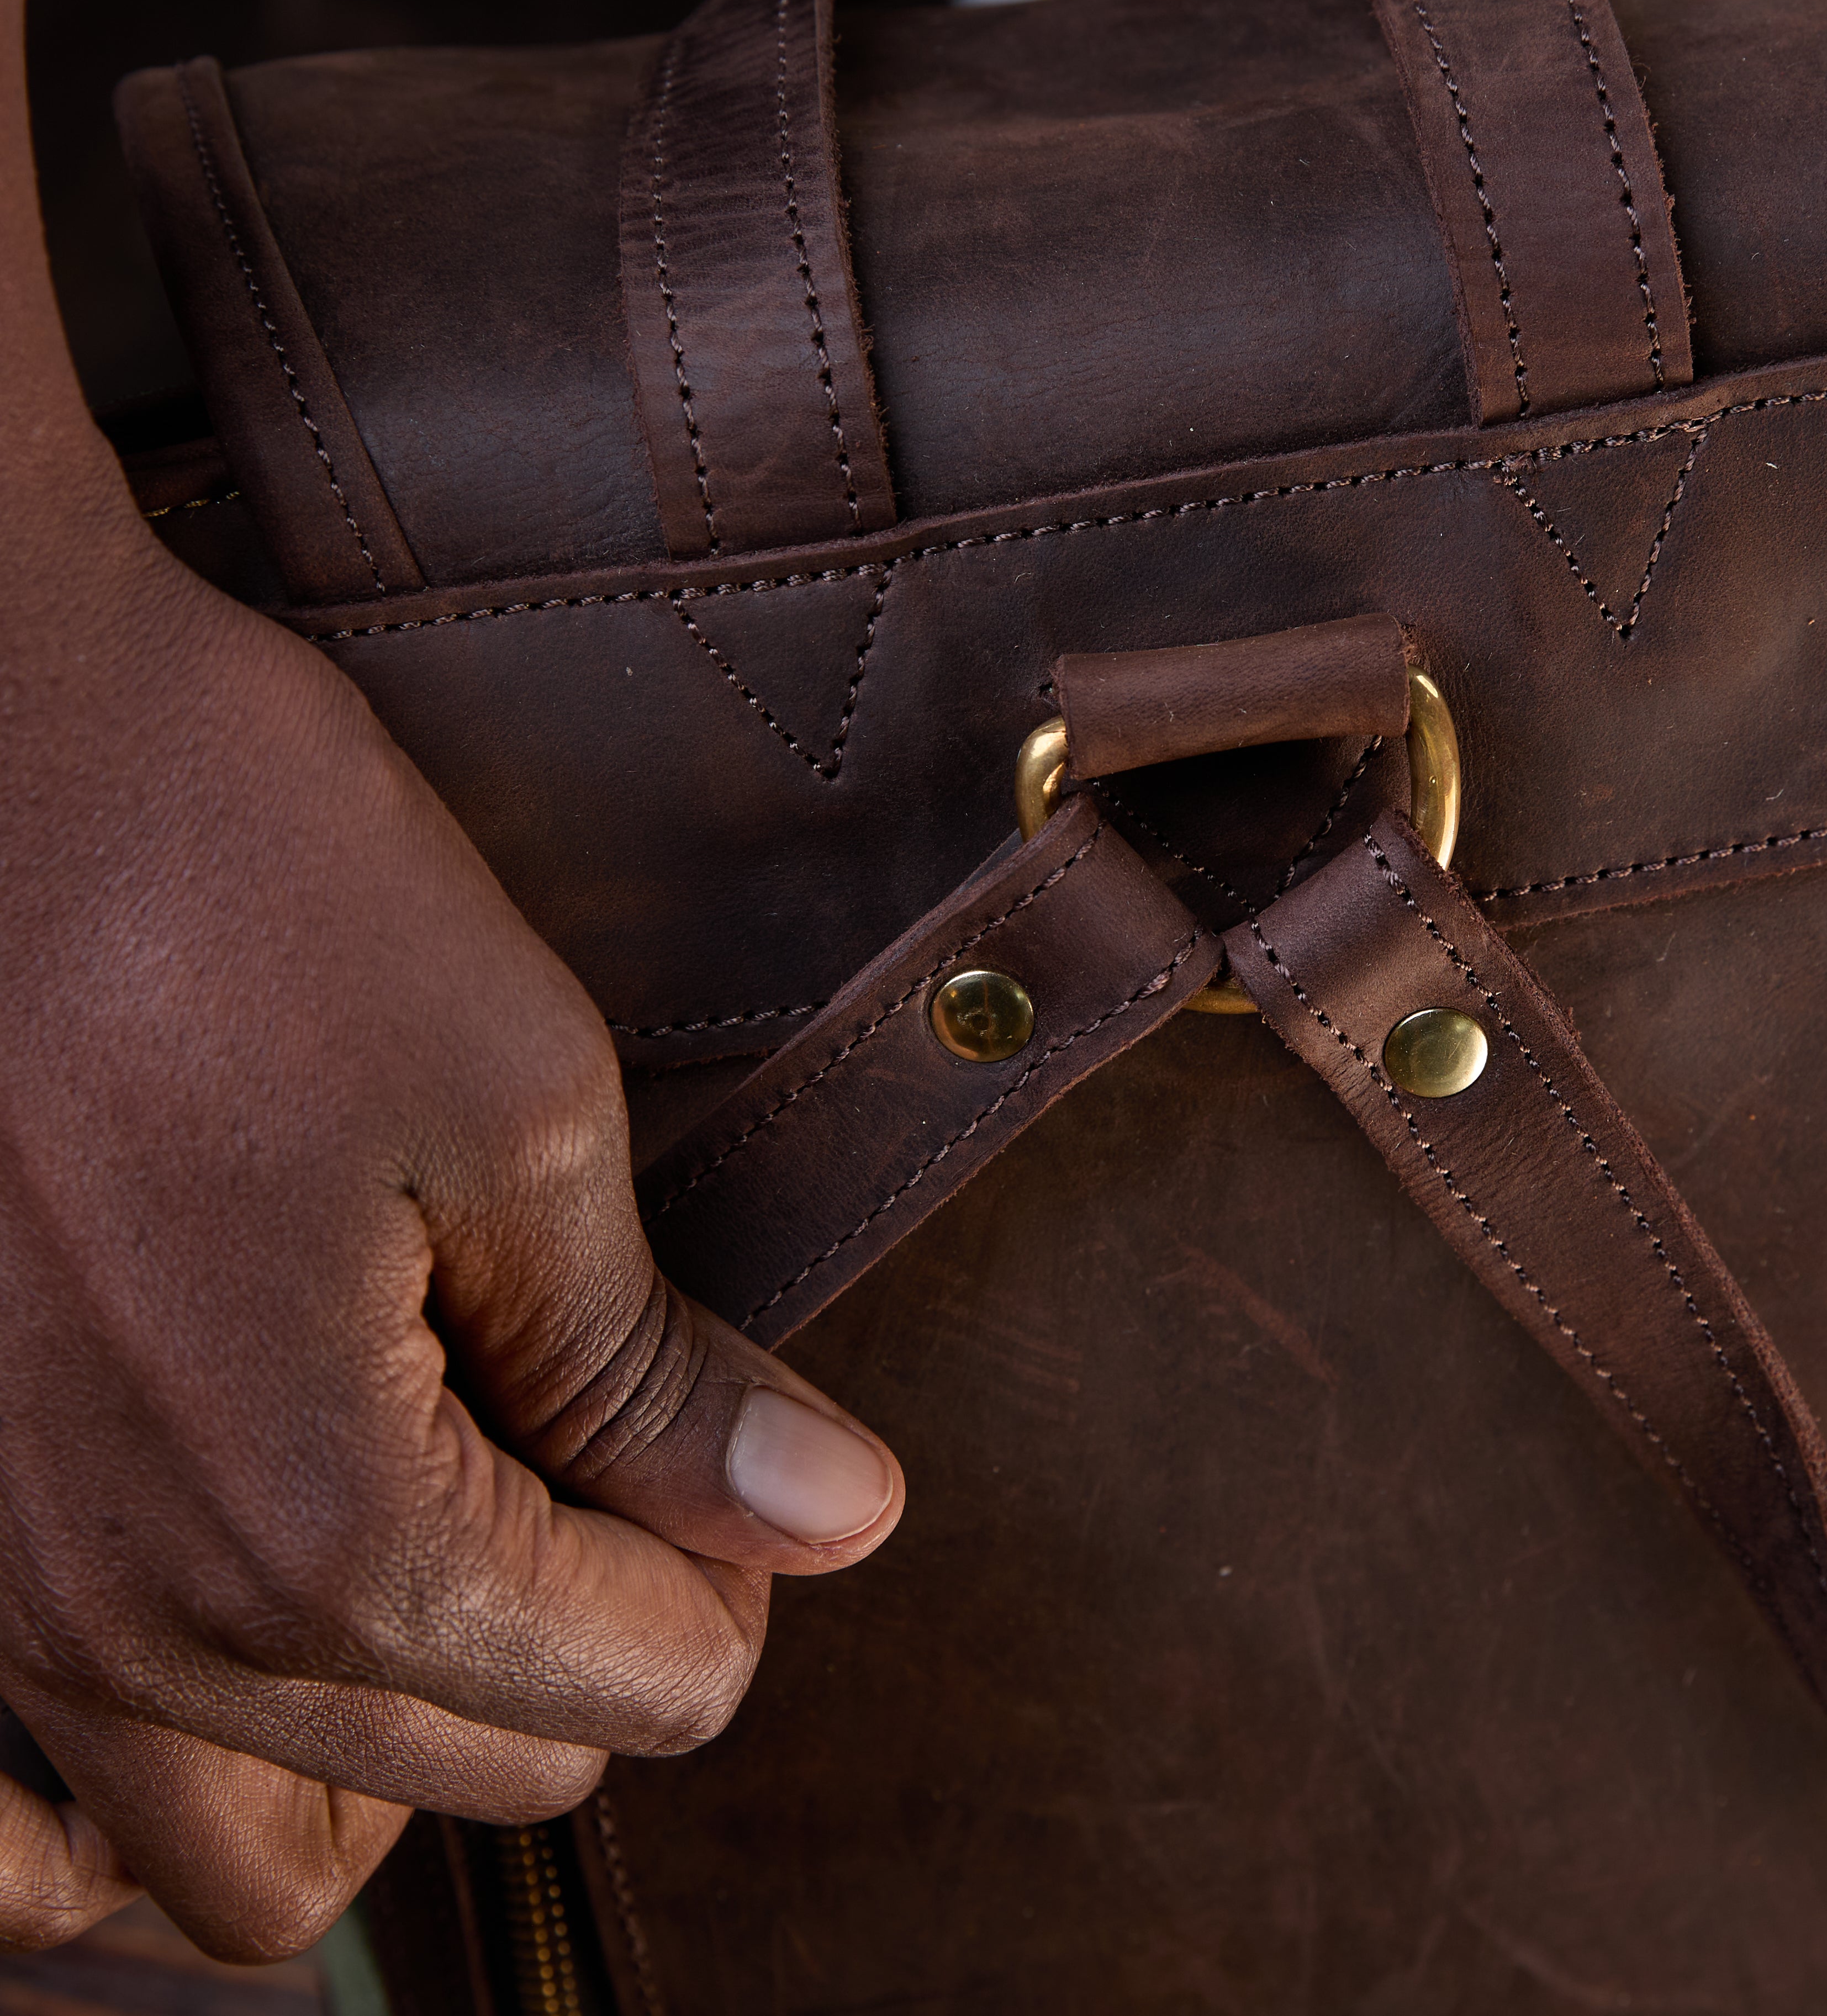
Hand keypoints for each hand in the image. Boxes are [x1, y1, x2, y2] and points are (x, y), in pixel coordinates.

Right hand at [0, 525, 902, 1961]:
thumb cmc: (241, 891)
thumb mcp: (518, 1108)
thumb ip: (655, 1372)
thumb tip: (832, 1521)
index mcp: (320, 1536)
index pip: (630, 1690)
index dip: (729, 1575)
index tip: (740, 1448)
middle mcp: (125, 1636)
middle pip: (465, 1781)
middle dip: (592, 1647)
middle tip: (627, 1460)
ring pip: (244, 1853)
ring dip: (398, 1741)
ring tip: (460, 1537)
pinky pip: (62, 1811)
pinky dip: (197, 1763)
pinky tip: (267, 1611)